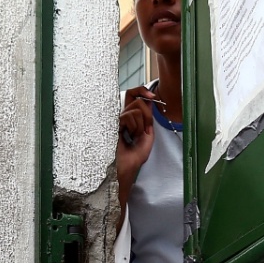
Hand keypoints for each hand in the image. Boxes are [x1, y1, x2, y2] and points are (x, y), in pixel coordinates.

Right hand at [115, 87, 157, 202]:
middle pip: (136, 101)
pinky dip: (133, 127)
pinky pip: (128, 116)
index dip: (141, 91)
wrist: (125, 170)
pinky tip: (127, 137)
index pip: (132, 96)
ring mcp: (114, 119)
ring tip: (132, 137)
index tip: (152, 96)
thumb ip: (148, 119)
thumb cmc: (133, 157)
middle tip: (142, 131)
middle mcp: (120, 116)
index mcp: (128, 119)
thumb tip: (148, 101)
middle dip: (146, 115)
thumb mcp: (147, 136)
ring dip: (139, 125)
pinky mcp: (111, 122)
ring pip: (135, 109)